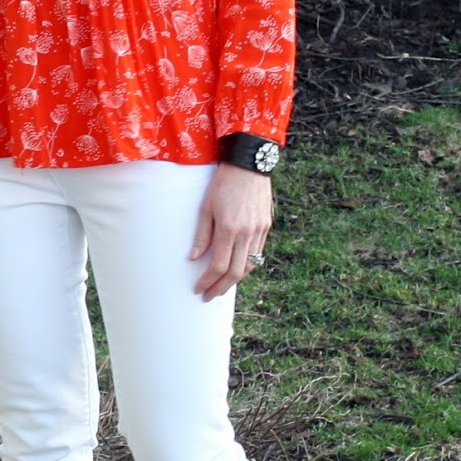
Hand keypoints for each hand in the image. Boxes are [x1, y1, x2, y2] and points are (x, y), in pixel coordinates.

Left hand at [190, 163, 272, 300]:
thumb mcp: (205, 207)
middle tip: (209, 295)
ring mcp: (259, 231)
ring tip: (222, 285)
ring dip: (235, 280)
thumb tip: (194, 258)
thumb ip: (201, 234)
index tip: (199, 289)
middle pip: (236, 272)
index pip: (218, 265)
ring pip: (250, 266)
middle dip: (221, 288)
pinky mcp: (266, 226)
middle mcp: (247, 233)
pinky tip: (237, 268)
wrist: (249, 164)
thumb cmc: (223, 183)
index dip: (208, 281)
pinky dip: (247, 265)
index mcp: (229, 229)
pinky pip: (258, 254)